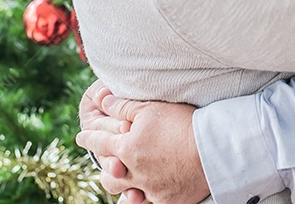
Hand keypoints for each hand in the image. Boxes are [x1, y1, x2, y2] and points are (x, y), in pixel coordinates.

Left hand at [76, 91, 207, 203]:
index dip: (88, 138)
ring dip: (121, 187)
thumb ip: (124, 106)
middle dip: (104, 169)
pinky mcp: (168, 201)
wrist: (213, 150)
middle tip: (106, 164)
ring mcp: (151, 190)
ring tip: (122, 181)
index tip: (81, 137)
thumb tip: (103, 101)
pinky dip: (144, 199)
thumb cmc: (183, 124)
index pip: (100, 143)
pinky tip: (145, 195)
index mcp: (127, 149)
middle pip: (109, 176)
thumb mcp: (151, 108)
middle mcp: (135, 173)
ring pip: (126, 195)